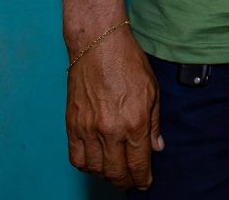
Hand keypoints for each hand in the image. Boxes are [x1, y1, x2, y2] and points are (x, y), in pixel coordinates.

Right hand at [65, 27, 162, 189]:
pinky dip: (85, 166)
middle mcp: (110, 130)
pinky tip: (95, 163)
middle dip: (125, 181)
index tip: (145, 183)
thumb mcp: (153, 90)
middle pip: (115, 172)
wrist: (98, 45)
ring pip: (95, 169)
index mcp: (134, 122)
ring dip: (106, 175)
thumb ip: (154, 123)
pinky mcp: (72, 125)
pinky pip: (76, 158)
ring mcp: (88, 129)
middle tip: (130, 181)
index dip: (142, 178)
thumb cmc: (128, 62)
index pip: (138, 163)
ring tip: (114, 172)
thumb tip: (156, 147)